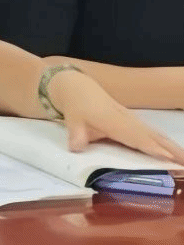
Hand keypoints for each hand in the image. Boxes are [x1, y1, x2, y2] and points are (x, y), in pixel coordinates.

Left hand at [50, 70, 183, 163]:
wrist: (79, 87)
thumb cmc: (77, 106)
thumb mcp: (72, 119)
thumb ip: (76, 134)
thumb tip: (76, 147)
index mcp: (113, 121)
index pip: (135, 137)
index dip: (150, 147)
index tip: (166, 157)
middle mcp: (127, 120)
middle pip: (152, 136)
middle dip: (170, 149)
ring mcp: (131, 120)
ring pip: (155, 134)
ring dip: (171, 146)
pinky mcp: (132, 121)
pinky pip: (151, 133)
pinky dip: (164, 142)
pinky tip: (172, 151)